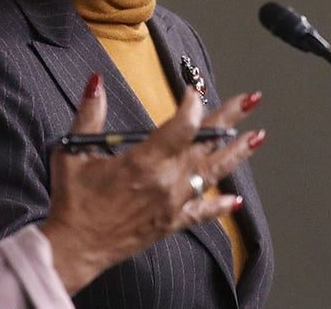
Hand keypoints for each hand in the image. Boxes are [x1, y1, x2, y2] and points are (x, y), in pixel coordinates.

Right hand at [39, 74, 265, 293]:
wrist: (74, 248)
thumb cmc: (73, 201)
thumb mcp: (74, 152)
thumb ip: (89, 115)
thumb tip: (95, 81)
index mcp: (144, 162)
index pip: (182, 126)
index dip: (192, 105)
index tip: (194, 90)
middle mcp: (166, 182)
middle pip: (205, 144)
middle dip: (229, 119)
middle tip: (251, 100)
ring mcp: (173, 204)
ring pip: (213, 174)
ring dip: (236, 154)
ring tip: (257, 137)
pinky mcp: (171, 223)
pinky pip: (202, 212)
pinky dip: (220, 205)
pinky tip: (236, 199)